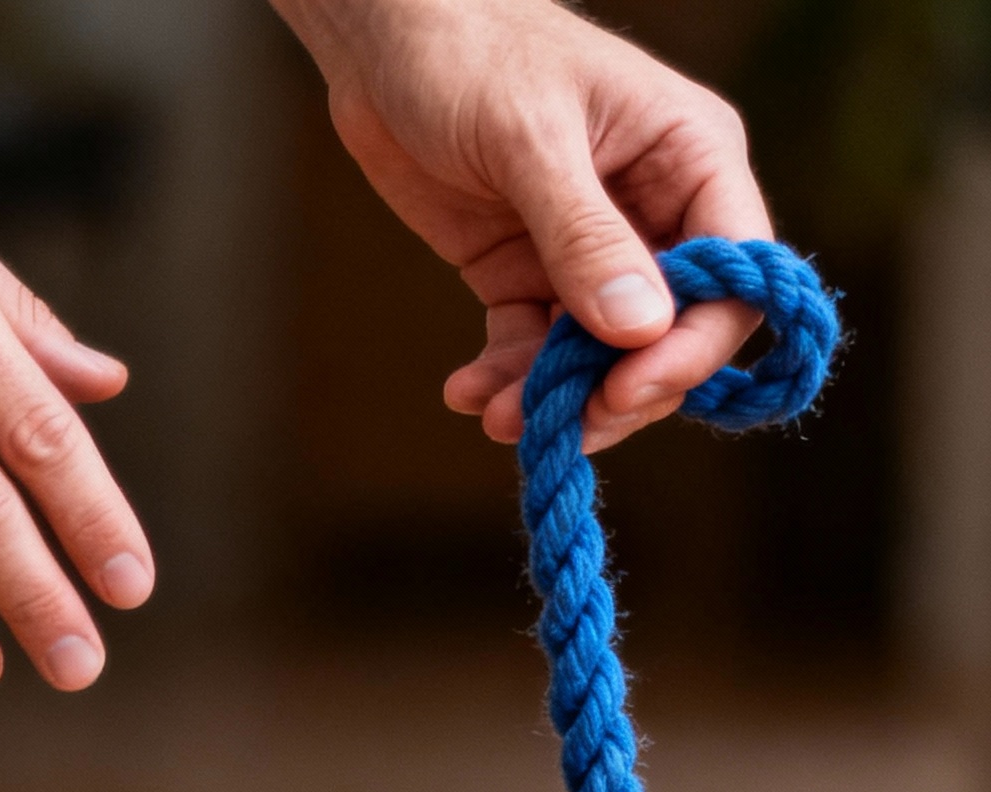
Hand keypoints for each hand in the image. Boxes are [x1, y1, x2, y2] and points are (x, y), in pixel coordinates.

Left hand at [277, 0, 771, 453]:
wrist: (382, 41)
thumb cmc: (470, 52)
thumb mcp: (530, 140)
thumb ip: (584, 236)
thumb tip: (640, 330)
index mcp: (690, 158)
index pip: (732, 276)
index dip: (692, 346)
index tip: (627, 389)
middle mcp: (656, 213)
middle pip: (671, 336)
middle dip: (619, 391)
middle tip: (559, 426)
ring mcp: (592, 253)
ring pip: (601, 359)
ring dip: (554, 400)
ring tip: (496, 417)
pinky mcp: (529, 276)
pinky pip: (535, 351)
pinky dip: (507, 382)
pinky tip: (468, 393)